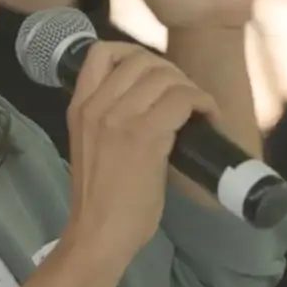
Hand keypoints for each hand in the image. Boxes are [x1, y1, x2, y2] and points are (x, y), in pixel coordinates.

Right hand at [60, 42, 219, 260]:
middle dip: (171, 73)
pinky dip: (202, 103)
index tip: (152, 75)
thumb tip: (149, 104)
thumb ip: (108, 119)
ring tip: (198, 108)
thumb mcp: (91, 146)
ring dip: (190, 88)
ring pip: (165, 77)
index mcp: (79, 107)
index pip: (100, 53)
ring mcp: (120, 119)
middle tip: (184, 96)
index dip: (133, 54)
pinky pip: (183, 99)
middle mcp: (97, 106)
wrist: (97, 233)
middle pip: (142, 60)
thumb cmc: (98, 199)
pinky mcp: (146, 136)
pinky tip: (207, 116)